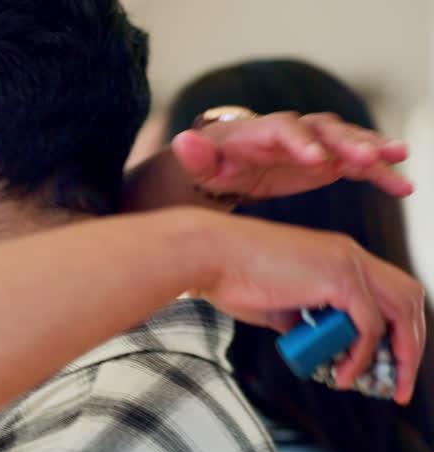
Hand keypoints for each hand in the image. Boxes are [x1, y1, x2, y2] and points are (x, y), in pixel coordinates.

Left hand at [173, 112, 413, 199]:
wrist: (226, 168)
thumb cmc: (212, 166)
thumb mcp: (200, 165)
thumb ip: (195, 156)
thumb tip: (183, 142)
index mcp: (263, 132)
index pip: (285, 130)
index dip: (302, 143)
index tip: (317, 160)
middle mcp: (296, 132)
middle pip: (325, 130)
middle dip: (347, 142)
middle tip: (369, 156)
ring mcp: (317, 144)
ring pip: (349, 142)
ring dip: (373, 149)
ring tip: (397, 158)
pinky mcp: (331, 161)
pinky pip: (360, 165)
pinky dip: (380, 174)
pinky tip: (402, 186)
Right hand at [189, 210, 425, 402]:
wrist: (207, 256)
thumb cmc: (228, 277)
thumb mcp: (276, 306)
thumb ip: (302, 322)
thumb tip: (312, 345)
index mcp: (337, 257)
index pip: (386, 294)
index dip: (394, 330)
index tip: (387, 363)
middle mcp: (350, 255)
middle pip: (408, 299)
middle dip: (410, 343)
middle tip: (400, 380)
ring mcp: (348, 263)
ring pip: (401, 310)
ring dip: (401, 352)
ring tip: (386, 384)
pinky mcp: (338, 278)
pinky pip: (369, 325)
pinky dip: (362, 354)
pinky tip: (344, 373)